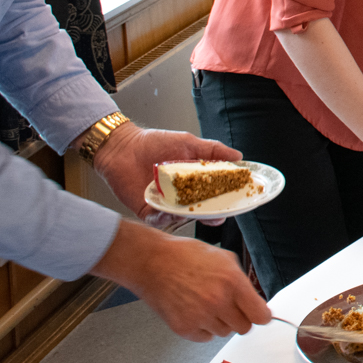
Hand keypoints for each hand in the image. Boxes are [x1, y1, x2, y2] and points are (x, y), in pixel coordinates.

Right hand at [91, 221, 270, 340]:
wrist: (153, 262)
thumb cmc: (186, 256)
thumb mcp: (224, 259)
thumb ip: (242, 281)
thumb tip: (254, 299)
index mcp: (233, 282)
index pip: (260, 315)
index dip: (261, 315)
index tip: (259, 314)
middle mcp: (218, 302)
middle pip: (244, 327)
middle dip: (240, 317)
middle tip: (229, 306)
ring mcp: (200, 317)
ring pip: (224, 332)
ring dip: (220, 322)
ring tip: (206, 303)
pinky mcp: (184, 328)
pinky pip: (205, 337)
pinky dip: (203, 328)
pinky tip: (194, 311)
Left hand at [93, 123, 241, 225]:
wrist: (123, 147)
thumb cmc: (155, 143)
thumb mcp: (188, 143)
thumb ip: (213, 151)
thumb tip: (239, 157)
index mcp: (196, 180)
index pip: (216, 193)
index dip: (227, 199)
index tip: (238, 201)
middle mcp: (183, 195)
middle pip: (202, 210)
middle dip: (211, 217)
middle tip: (216, 217)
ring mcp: (166, 204)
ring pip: (181, 217)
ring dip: (187, 217)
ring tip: (189, 212)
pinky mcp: (148, 210)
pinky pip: (159, 219)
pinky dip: (164, 218)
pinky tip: (167, 211)